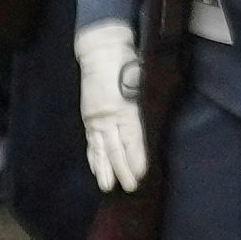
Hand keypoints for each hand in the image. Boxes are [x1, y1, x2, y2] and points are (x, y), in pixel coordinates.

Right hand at [77, 19, 151, 193]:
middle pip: (115, 147)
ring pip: (100, 148)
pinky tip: (95, 168)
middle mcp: (108, 116)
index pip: (132, 137)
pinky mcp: (89, 117)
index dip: (136, 156)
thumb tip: (151, 118)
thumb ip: (144, 102)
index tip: (141, 173)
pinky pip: (91, 141)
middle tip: (129, 187)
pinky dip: (93, 156)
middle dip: (122, 169)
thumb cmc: (126, 62)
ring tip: (107, 186)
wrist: (100, 52)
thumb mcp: (140, 80)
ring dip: (104, 168)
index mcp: (124, 107)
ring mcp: (96, 118)